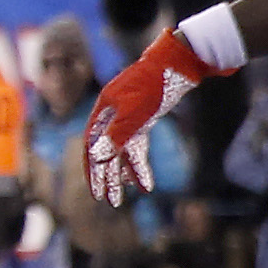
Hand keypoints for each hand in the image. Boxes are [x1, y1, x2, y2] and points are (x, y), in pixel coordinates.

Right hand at [84, 30, 220, 205]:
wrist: (176, 65)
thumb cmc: (152, 85)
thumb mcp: (133, 112)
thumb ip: (115, 135)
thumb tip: (97, 158)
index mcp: (103, 112)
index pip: (91, 146)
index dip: (92, 170)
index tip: (95, 192)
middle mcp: (112, 116)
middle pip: (106, 153)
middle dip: (107, 178)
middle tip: (109, 202)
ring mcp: (128, 119)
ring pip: (122, 153)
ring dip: (123, 175)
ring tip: (123, 199)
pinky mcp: (143, 121)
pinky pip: (138, 148)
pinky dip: (140, 164)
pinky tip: (144, 183)